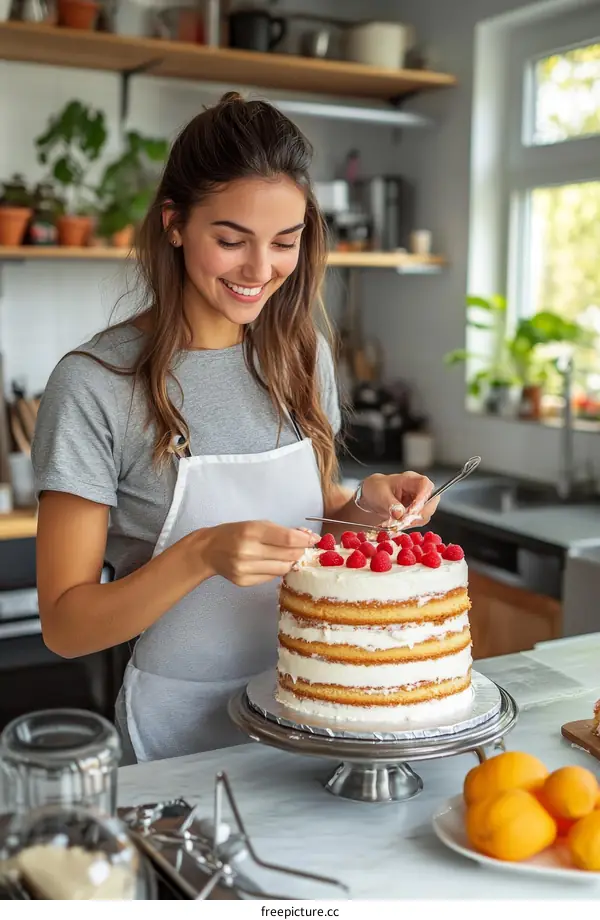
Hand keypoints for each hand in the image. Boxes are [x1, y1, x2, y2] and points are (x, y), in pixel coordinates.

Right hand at [199, 521, 318, 586]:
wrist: (208, 550)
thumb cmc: (235, 533)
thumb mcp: (256, 524)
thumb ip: (281, 531)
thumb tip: (307, 538)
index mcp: (252, 531)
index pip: (287, 539)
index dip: (305, 540)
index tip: (314, 539)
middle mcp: (248, 551)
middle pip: (288, 555)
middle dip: (300, 551)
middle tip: (303, 547)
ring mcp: (245, 569)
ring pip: (282, 569)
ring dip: (290, 562)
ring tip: (288, 556)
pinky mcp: (244, 582)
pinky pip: (271, 578)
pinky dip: (276, 570)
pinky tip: (272, 563)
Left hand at [360, 472, 438, 527]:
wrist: (372, 495)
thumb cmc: (377, 489)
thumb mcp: (380, 494)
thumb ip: (390, 504)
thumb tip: (400, 514)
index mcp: (410, 479)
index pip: (425, 485)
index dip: (423, 498)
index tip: (412, 511)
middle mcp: (419, 490)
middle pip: (430, 501)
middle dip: (418, 514)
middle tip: (403, 521)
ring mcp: (419, 501)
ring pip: (426, 514)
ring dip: (413, 522)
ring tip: (397, 523)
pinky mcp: (417, 512)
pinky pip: (418, 520)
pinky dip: (409, 525)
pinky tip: (398, 524)